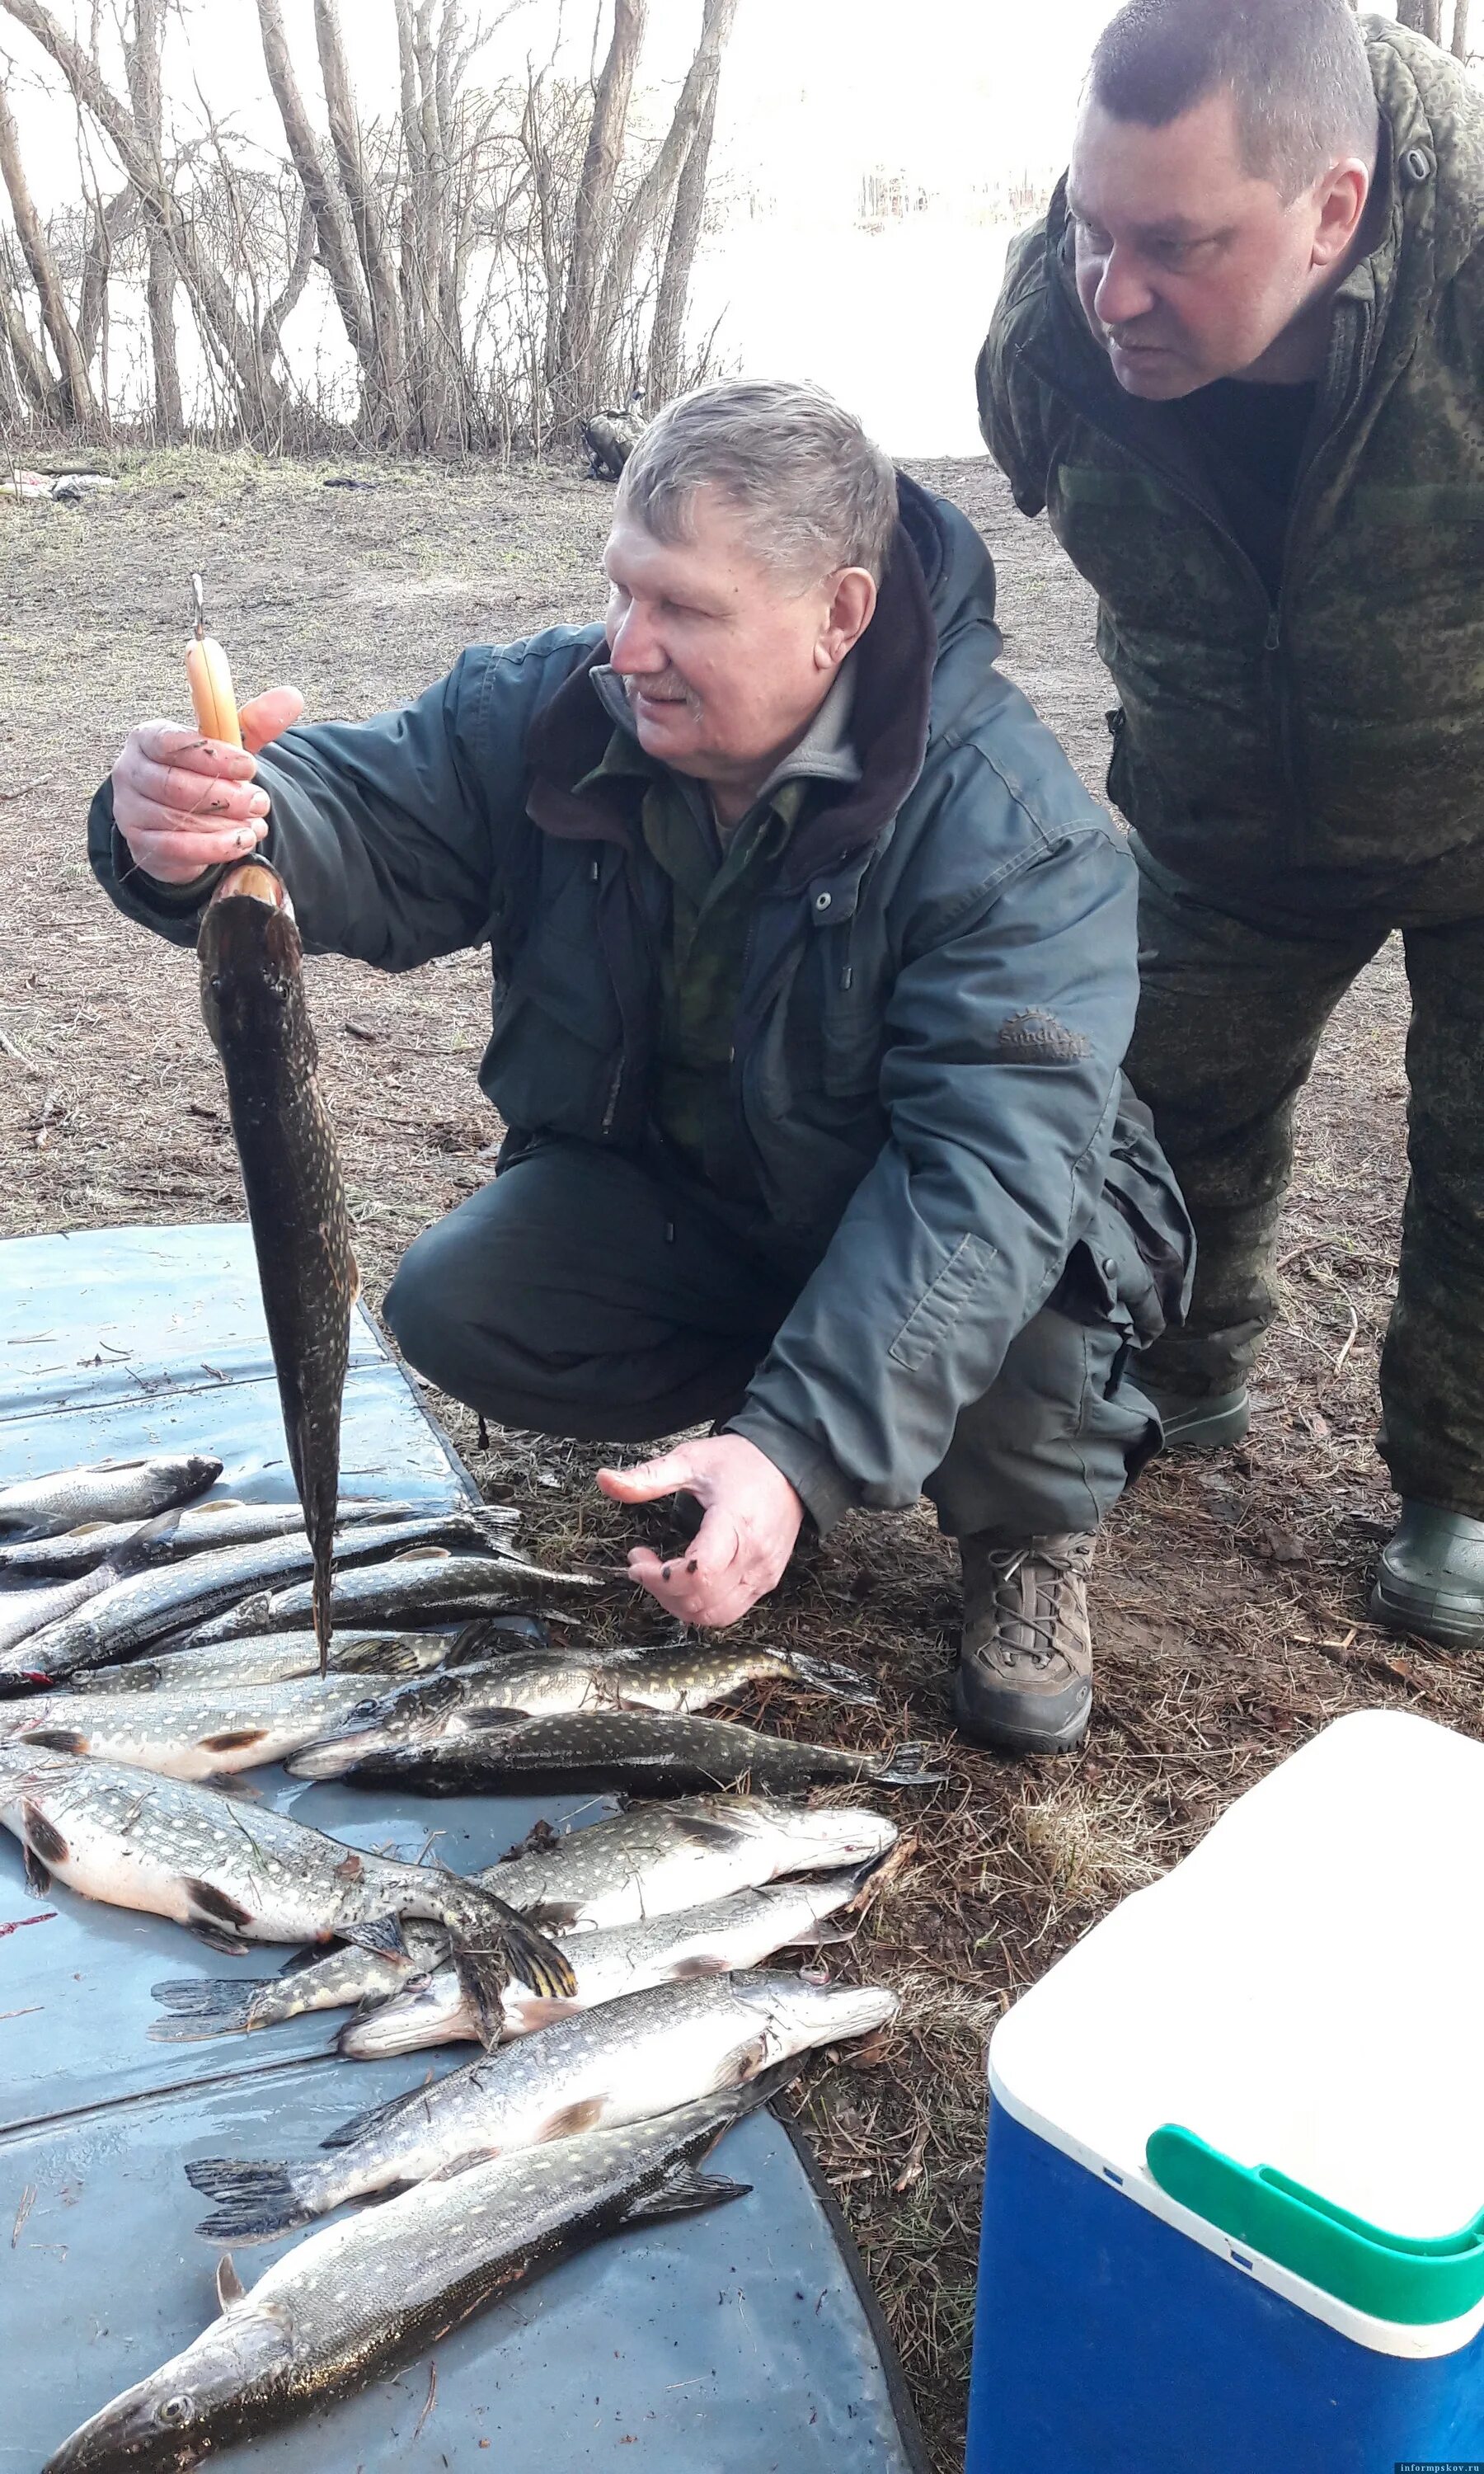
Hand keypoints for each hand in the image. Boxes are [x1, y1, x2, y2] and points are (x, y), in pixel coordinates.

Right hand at [111, 685, 304, 883]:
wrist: (179, 820)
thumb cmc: (201, 773)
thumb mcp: (227, 748)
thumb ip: (254, 724)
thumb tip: (291, 697)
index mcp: (148, 737)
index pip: (171, 742)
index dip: (212, 755)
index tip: (249, 765)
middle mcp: (130, 772)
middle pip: (173, 785)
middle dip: (224, 796)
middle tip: (260, 801)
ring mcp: (131, 810)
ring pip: (177, 819)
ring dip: (223, 824)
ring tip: (256, 824)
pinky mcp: (140, 844)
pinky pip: (176, 848)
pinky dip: (214, 847)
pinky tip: (241, 842)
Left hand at [597, 1434, 803, 1627]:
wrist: (791, 1465)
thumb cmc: (742, 1462)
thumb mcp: (692, 1460)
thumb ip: (648, 1477)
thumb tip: (604, 1481)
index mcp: (736, 1525)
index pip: (698, 1574)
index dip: (660, 1577)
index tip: (637, 1558)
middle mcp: (754, 1557)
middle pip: (700, 1601)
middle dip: (660, 1590)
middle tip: (640, 1564)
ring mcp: (763, 1574)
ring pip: (713, 1615)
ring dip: (677, 1604)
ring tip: (660, 1575)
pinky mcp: (766, 1582)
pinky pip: (728, 1611)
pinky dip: (699, 1606)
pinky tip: (684, 1582)